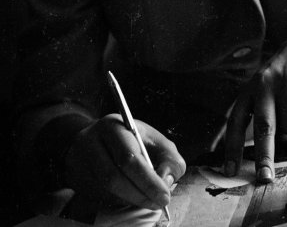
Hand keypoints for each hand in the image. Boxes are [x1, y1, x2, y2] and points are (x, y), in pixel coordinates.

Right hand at [64, 114, 185, 209]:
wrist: (93, 139)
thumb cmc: (130, 140)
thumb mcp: (153, 139)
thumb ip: (168, 156)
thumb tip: (166, 180)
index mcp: (113, 126)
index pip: (129, 157)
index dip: (148, 180)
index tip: (165, 195)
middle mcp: (91, 142)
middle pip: (114, 177)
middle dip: (140, 194)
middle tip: (158, 203)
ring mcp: (79, 162)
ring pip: (106, 191)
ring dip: (130, 199)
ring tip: (148, 200)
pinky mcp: (75, 179)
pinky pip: (98, 197)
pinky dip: (118, 201)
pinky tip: (130, 197)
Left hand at [224, 30, 286, 183]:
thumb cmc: (282, 76)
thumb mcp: (263, 88)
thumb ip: (259, 114)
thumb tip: (257, 153)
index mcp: (249, 89)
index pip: (236, 121)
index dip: (232, 147)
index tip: (229, 171)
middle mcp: (264, 84)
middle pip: (264, 127)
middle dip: (264, 156)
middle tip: (264, 178)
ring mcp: (284, 81)